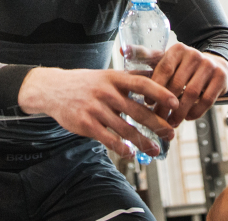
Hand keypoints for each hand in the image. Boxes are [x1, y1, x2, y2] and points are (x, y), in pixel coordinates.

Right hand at [17, 68, 179, 158]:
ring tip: (156, 149)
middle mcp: (106, 92)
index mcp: (114, 78)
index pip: (142, 83)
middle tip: (171, 134)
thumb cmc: (85, 83)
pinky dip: (120, 147)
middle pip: (137, 109)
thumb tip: (156, 74)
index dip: (159, 92)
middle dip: (157, 124)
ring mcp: (95, 108)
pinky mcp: (86, 123)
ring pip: (124, 128)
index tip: (175, 103)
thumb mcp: (107, 75)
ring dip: (143, 141)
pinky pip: (107, 138)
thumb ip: (130, 77)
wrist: (52, 89)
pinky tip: (130, 153)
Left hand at [149, 45, 227, 125]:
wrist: (214, 64)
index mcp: (178, 49)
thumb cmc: (182, 66)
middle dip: (165, 104)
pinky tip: (188, 118)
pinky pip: (207, 99)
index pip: (164, 69)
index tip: (148, 102)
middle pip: (177, 83)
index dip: (155, 87)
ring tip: (171, 122)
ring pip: (191, 93)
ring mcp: (209, 65)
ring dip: (180, 112)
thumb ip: (145, 56)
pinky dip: (196, 112)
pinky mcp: (221, 77)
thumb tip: (123, 50)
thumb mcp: (166, 59)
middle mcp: (194, 54)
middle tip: (158, 118)